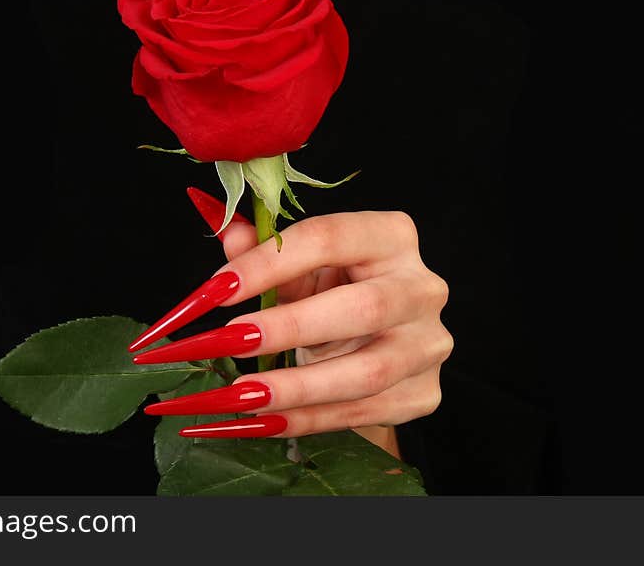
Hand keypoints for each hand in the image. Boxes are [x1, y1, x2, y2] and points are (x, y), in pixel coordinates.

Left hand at [129, 188, 451, 456]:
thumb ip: (261, 246)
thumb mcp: (298, 267)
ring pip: (367, 373)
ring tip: (239, 394)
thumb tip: (217, 222)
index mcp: (392, 237)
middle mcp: (422, 288)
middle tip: (229, 341)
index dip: (268, 262)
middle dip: (290, 327)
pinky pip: (361, 413)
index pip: (329, 238)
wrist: (376, 346)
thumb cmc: (332, 293)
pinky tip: (260, 422)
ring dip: (295, 387)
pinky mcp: (423, 394)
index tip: (215, 289)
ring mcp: (428, 345)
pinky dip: (306, 420)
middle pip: (364, 308)